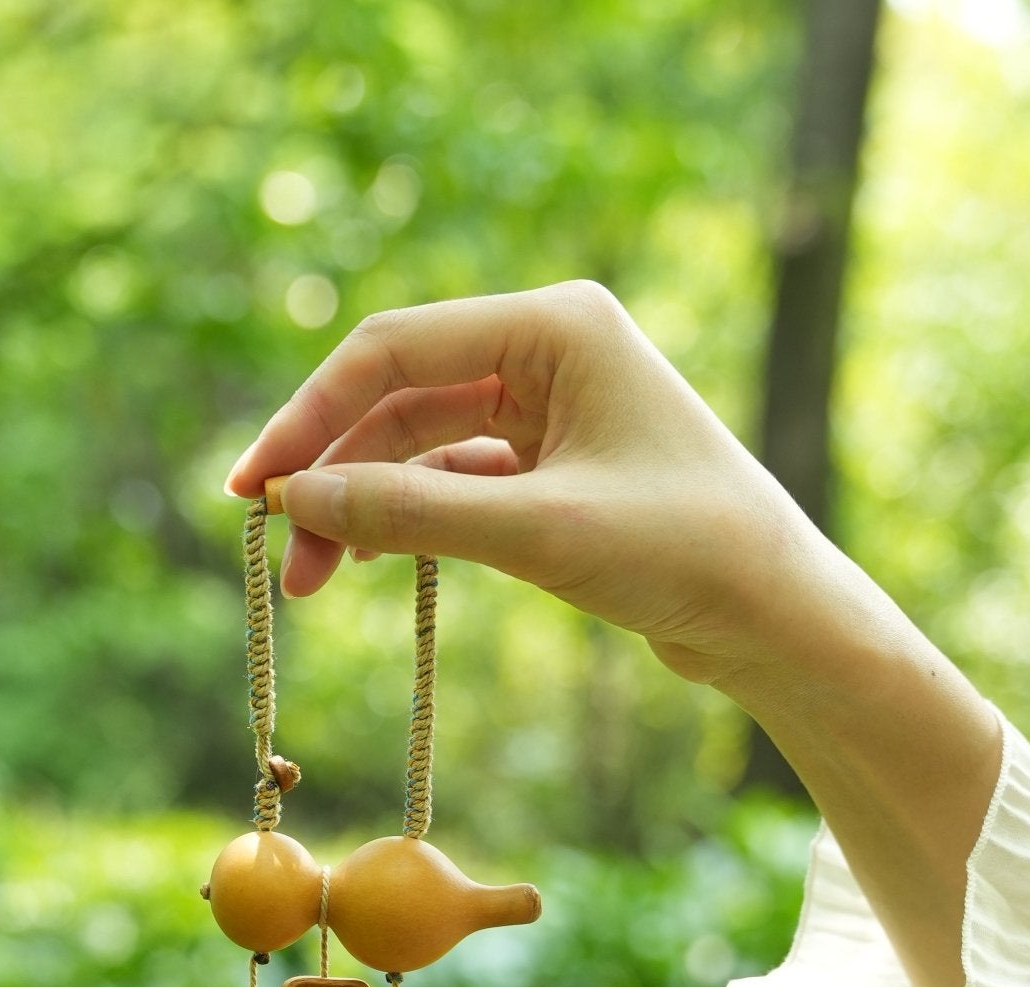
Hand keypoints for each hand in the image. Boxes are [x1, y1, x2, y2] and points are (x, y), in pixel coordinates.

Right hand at [226, 280, 1004, 986]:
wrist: (777, 618)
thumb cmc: (682, 553)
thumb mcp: (536, 531)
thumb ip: (412, 512)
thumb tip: (300, 503)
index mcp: (554, 325)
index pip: (395, 351)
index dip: (311, 417)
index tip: (252, 486)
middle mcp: (550, 351)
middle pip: (400, 399)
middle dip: (334, 475)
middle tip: (278, 552)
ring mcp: (554, 410)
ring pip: (422, 447)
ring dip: (366, 508)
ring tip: (312, 582)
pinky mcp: (558, 469)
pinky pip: (457, 481)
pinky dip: (411, 520)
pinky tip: (370, 562)